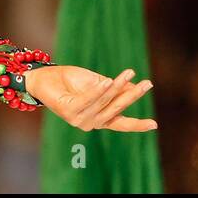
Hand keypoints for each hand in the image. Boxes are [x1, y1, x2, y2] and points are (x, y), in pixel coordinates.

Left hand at [23, 65, 157, 132]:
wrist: (42, 77)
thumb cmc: (68, 80)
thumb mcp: (95, 82)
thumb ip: (112, 87)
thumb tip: (133, 86)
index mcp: (98, 118)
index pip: (120, 123)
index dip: (137, 124)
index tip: (155, 124)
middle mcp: (90, 123)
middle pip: (116, 109)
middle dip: (132, 96)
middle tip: (148, 83)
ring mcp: (79, 120)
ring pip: (104, 102)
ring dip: (117, 87)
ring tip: (129, 73)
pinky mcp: (69, 112)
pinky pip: (88, 99)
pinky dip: (98, 90)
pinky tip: (108, 81)